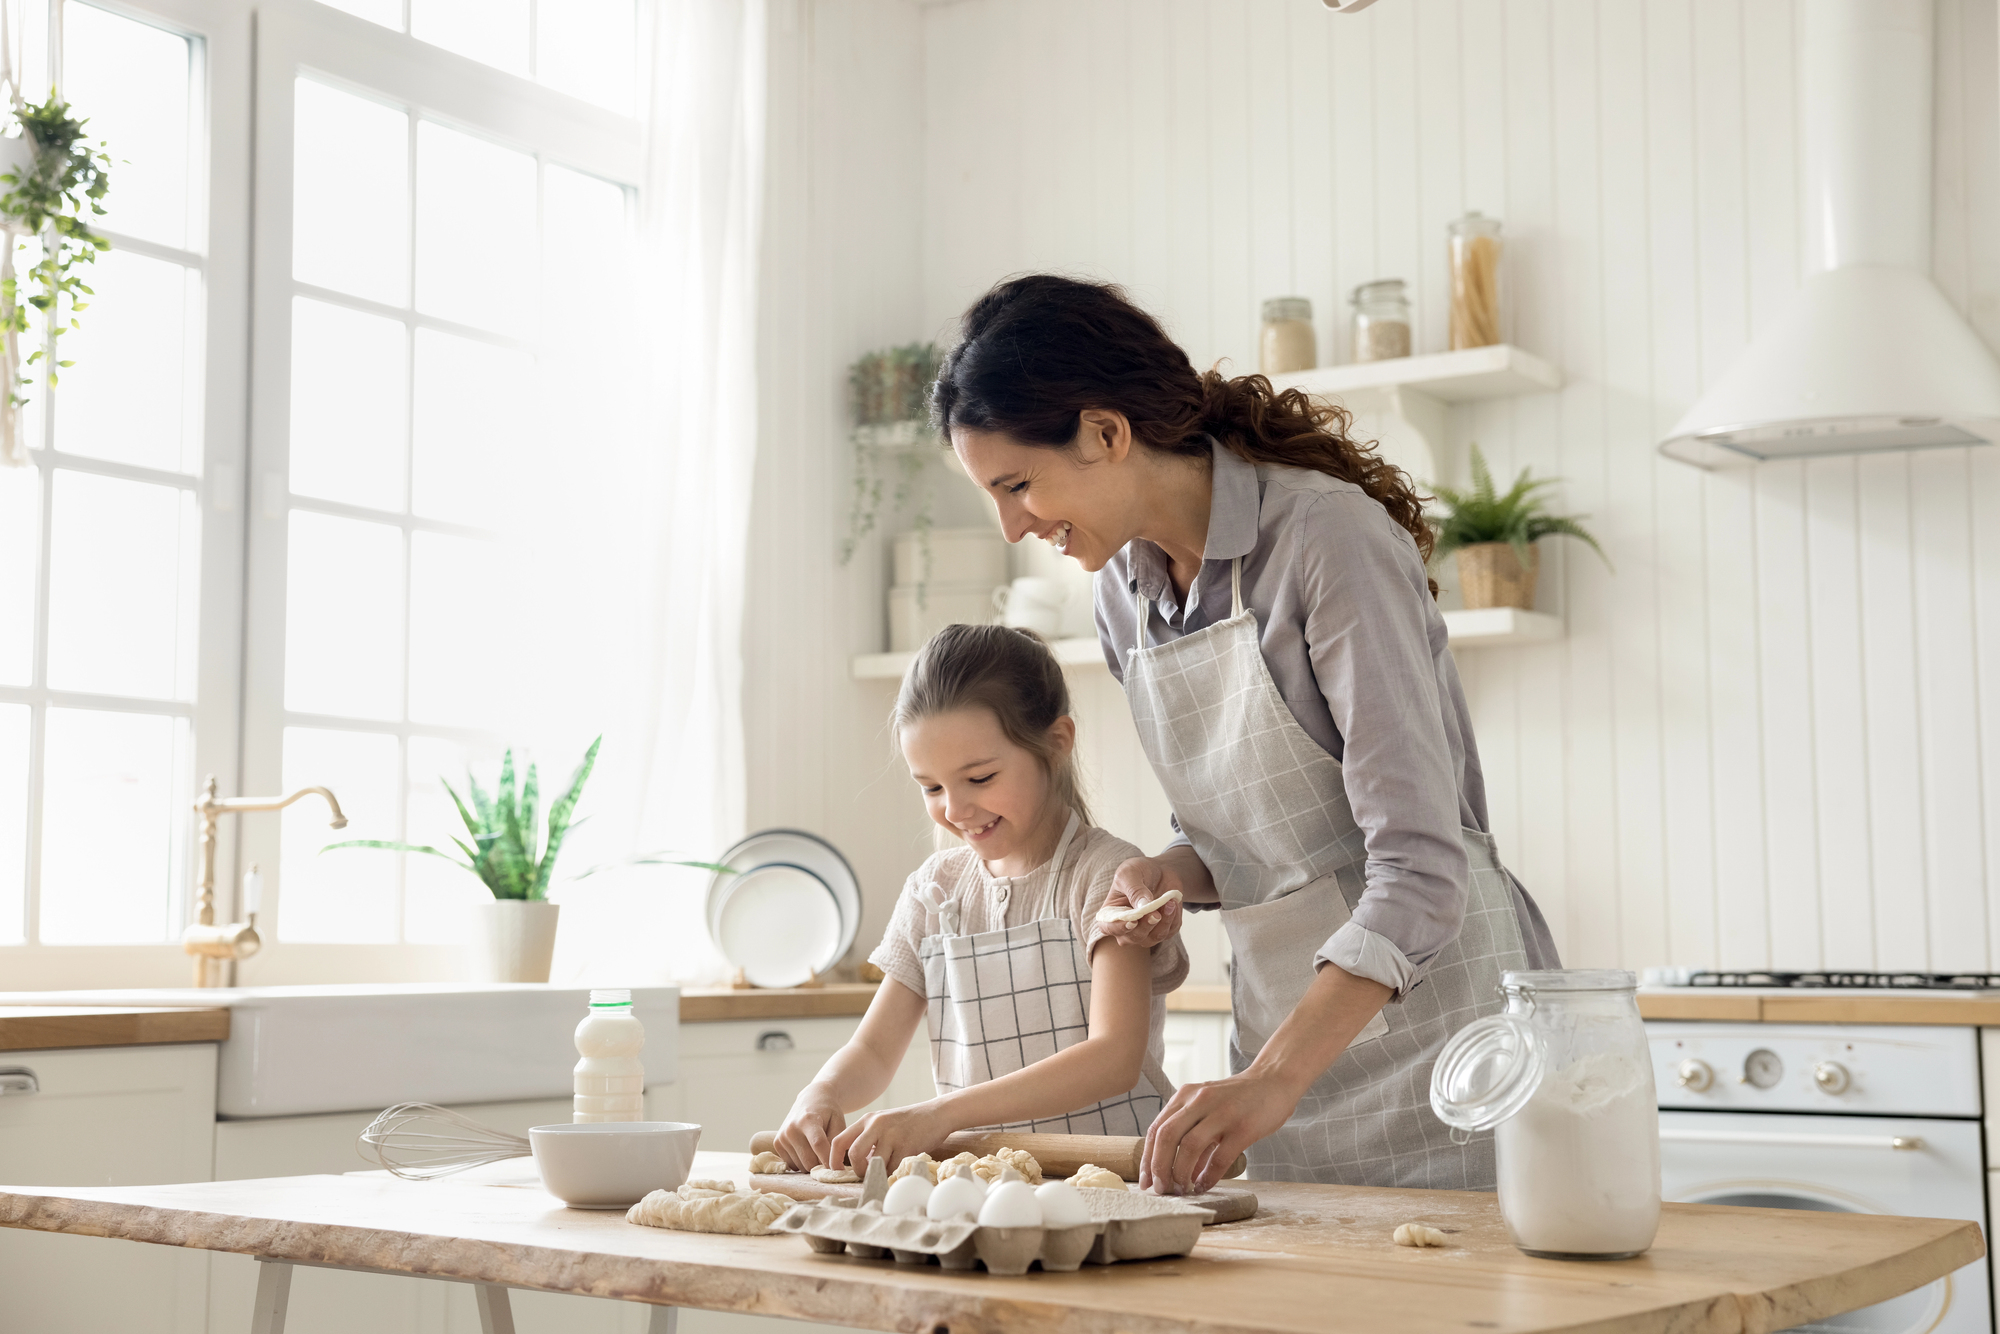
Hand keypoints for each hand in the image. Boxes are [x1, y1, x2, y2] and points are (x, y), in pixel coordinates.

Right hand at [774, 1083, 846, 1169]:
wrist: (811, 1099)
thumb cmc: (828, 1112)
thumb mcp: (838, 1122)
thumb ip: (836, 1142)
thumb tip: (833, 1165)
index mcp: (808, 1120)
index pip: (818, 1144)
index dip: (828, 1160)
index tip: (837, 1170)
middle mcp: (791, 1128)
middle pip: (808, 1160)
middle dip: (821, 1165)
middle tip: (830, 1159)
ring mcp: (782, 1136)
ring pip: (801, 1166)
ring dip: (812, 1164)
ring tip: (818, 1150)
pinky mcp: (777, 1144)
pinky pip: (792, 1165)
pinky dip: (802, 1163)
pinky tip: (807, 1150)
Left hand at [831, 1100, 952, 1176]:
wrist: (937, 1113)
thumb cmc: (908, 1123)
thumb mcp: (883, 1122)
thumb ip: (867, 1138)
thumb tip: (853, 1165)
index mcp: (867, 1119)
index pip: (839, 1141)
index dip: (833, 1160)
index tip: (838, 1172)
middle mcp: (877, 1125)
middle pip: (853, 1154)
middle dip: (857, 1170)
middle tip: (866, 1174)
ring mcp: (892, 1135)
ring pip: (874, 1164)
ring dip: (878, 1173)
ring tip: (886, 1170)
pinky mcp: (907, 1146)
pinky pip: (893, 1168)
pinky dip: (893, 1173)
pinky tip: (899, 1167)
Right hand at [1103, 856, 1186, 948]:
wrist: (1159, 871)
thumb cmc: (1138, 871)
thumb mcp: (1130, 873)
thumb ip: (1134, 890)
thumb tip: (1142, 907)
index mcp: (1111, 914)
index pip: (1109, 928)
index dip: (1119, 928)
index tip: (1133, 922)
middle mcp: (1126, 928)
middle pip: (1134, 936)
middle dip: (1146, 924)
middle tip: (1156, 912)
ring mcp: (1144, 932)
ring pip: (1154, 937)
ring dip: (1164, 921)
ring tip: (1169, 902)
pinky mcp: (1162, 930)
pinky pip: (1169, 931)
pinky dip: (1173, 918)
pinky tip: (1173, 903)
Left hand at [1140, 1068, 1300, 1194]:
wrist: (1274, 1081)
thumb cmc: (1238, 1099)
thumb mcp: (1208, 1108)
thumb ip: (1191, 1134)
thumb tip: (1178, 1172)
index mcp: (1186, 1095)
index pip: (1157, 1129)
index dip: (1147, 1158)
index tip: (1145, 1182)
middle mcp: (1200, 1100)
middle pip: (1167, 1136)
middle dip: (1159, 1168)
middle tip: (1161, 1189)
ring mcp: (1222, 1112)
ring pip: (1189, 1146)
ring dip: (1181, 1173)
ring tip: (1182, 1190)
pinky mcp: (1243, 1127)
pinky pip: (1219, 1157)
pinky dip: (1208, 1176)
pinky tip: (1204, 1186)